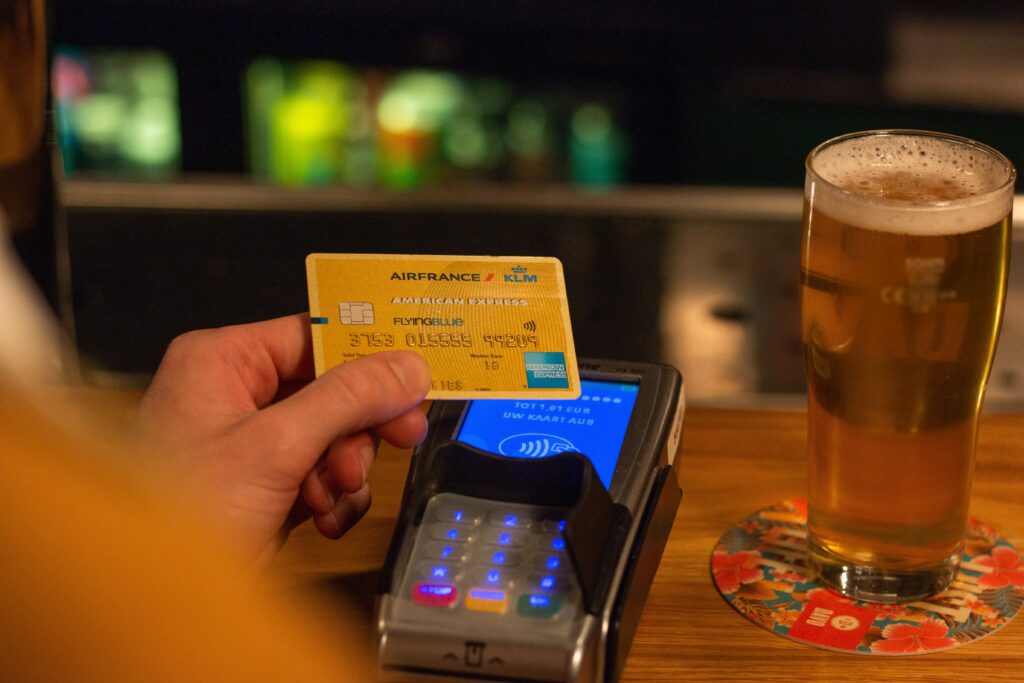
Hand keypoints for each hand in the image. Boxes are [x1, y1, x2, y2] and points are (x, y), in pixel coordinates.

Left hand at [135, 313, 430, 563]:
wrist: (155, 605)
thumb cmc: (180, 513)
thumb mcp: (275, 446)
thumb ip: (347, 399)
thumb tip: (406, 366)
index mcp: (222, 362)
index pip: (313, 335)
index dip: (367, 355)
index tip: (415, 373)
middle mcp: (234, 394)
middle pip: (330, 388)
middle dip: (357, 427)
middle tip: (401, 437)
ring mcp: (250, 444)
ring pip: (333, 435)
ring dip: (345, 469)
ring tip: (330, 495)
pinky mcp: (263, 486)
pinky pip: (321, 474)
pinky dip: (332, 498)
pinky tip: (322, 519)